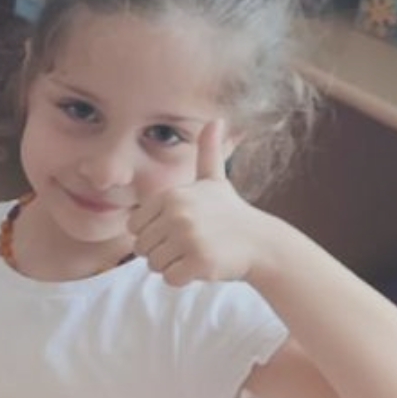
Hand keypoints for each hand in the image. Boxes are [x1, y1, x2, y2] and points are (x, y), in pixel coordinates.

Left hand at [129, 123, 275, 286]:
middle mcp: (177, 214)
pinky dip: (184, 278)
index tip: (180, 228)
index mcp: (171, 196)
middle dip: (163, 251)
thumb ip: (208, 153)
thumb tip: (217, 119)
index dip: (154, 232)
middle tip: (191, 243)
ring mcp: (188, 238)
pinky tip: (204, 264)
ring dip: (173, 265)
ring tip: (198, 252)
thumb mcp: (215, 182)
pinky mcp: (198, 261)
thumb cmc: (231, 214)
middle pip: (142, 247)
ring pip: (153, 265)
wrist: (262, 242)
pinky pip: (170, 279)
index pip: (134, 227)